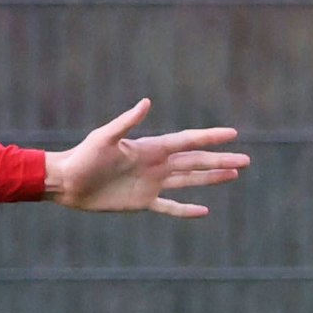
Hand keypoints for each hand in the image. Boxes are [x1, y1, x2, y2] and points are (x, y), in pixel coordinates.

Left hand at [44, 98, 248, 217]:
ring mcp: (150, 184)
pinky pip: (169, 205)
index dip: (209, 137)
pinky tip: (204, 210)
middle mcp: (155, 165)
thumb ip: (126, 122)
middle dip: (220, 160)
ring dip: (211, 178)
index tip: (233, 133)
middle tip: (246, 160)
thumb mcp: (104, 138)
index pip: (187, 141)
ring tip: (234, 174)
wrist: (66, 182)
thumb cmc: (83, 157)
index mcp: (150, 148)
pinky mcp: (142, 202)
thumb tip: (147, 102)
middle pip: (195, 162)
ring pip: (188, 180)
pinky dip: (185, 209)